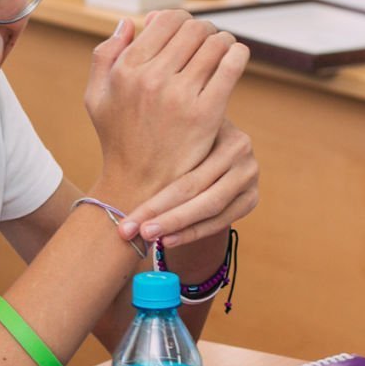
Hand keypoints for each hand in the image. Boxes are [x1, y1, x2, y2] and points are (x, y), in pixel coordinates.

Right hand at [84, 11, 249, 203]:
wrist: (139, 186)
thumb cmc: (118, 139)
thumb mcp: (96, 96)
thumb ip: (105, 55)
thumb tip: (128, 23)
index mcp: (125, 70)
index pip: (166, 20)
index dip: (179, 19)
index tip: (184, 31)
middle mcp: (151, 78)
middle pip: (193, 28)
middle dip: (203, 29)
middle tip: (206, 40)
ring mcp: (180, 96)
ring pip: (215, 42)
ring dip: (222, 40)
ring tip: (220, 50)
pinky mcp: (206, 113)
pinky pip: (231, 65)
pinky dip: (237, 54)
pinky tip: (234, 58)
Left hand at [119, 120, 258, 248]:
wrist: (205, 153)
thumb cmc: (176, 141)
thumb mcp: (171, 132)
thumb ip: (157, 141)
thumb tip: (112, 148)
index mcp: (219, 124)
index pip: (184, 170)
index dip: (155, 197)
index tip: (125, 217)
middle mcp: (241, 148)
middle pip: (197, 190)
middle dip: (160, 214)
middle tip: (130, 231)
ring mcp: (250, 174)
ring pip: (211, 208)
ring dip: (177, 226)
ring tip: (148, 236)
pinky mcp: (252, 197)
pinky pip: (222, 220)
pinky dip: (193, 232)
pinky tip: (168, 240)